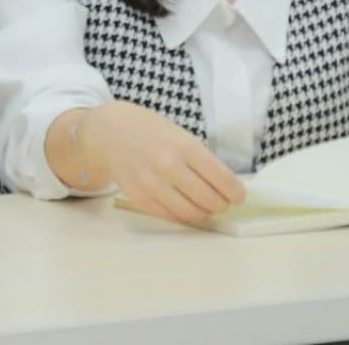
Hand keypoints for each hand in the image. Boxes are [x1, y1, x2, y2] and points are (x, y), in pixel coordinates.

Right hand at [80, 102, 243, 223]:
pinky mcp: (139, 198)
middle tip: (223, 202)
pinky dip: (184, 216)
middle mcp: (168, 166)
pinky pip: (170, 216)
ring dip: (205, 213)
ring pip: (191, 212)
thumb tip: (226, 188)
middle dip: (222, 204)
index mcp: (184, 146)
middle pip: (209, 199)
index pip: (221, 178)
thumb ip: (201, 160)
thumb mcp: (180, 135)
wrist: (110, 132)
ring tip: (206, 207)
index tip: (239, 196)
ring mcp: (151, 184)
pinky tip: (186, 207)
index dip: (236, 192)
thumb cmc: (151, 131)